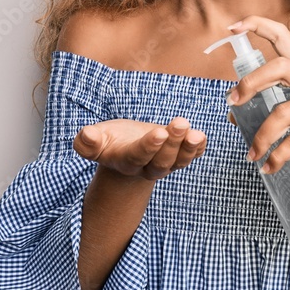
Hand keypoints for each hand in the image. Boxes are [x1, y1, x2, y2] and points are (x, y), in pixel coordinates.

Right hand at [73, 116, 206, 179]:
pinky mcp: (179, 157)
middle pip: (162, 161)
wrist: (126, 150)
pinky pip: (191, 156)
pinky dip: (199, 149)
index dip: (149, 146)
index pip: (138, 156)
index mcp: (126, 161)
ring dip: (189, 148)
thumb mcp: (94, 141)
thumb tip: (87, 135)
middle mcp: (148, 167)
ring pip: (179, 161)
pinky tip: (202, 138)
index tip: (159, 132)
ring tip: (196, 134)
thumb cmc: (109, 142)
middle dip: (172, 143)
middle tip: (180, 123)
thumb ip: (87, 142)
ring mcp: (165, 164)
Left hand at [225, 16, 289, 181]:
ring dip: (261, 137)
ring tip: (252, 154)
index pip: (283, 37)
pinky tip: (269, 167)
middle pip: (279, 66)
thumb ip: (266, 107)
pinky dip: (277, 157)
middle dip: (250, 83)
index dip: (258, 26)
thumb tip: (233, 114)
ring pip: (282, 112)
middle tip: (232, 102)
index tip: (232, 26)